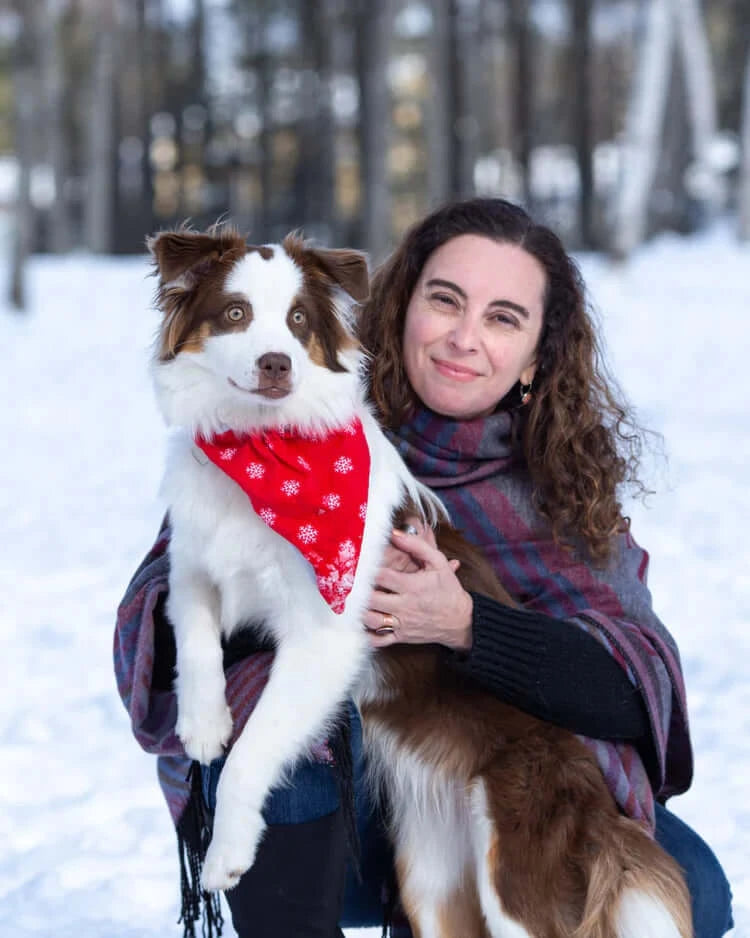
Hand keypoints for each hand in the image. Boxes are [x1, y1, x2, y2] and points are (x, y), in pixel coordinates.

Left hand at [364, 521, 472, 651]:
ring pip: (372, 620)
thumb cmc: (448, 589)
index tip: (359, 564)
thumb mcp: (439, 563)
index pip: (382, 577)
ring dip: (360, 610)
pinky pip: (378, 640)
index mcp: (412, 586)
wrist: (461, 620)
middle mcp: (404, 606)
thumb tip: (394, 533)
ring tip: (353, 600)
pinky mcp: (401, 637)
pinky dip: (366, 633)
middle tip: (351, 583)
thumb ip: (417, 545)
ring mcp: (401, 624)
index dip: (367, 570)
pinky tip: (360, 623)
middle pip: (372, 599)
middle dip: (359, 591)